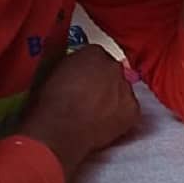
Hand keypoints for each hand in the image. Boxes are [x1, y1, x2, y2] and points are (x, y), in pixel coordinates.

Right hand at [22, 46, 139, 178]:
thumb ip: (71, 66)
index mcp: (92, 52)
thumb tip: (74, 72)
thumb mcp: (54, 72)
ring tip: (97, 114)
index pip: (97, 56)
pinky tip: (106, 124)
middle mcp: (112, 66)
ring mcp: (125, 87)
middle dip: (104, 83)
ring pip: (122, 90)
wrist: (59, 130)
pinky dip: (122, 117)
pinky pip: (131, 110)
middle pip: (112, 72)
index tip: (84, 82)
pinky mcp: (132, 110)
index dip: (89, 71)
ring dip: (113, 99)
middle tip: (90, 99)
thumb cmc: (50, 104)